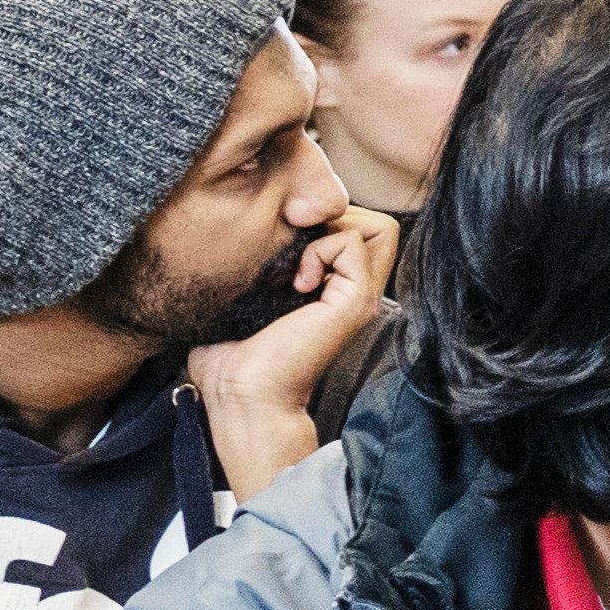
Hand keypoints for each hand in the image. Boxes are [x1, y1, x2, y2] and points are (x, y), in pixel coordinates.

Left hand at [193, 223, 391, 483]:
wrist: (241, 392)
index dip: (323, 219)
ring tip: (299, 264)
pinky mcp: (355, 302)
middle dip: (334, 218)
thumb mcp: (245, 291)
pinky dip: (320, 249)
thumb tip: (250, 226)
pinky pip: (352, 242)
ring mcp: (360, 295)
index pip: (357, 225)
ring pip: (378, 226)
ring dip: (331, 230)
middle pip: (377, 224)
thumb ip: (260, 259)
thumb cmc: (231, 350)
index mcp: (333, 285)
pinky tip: (297, 282)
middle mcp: (354, 288)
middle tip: (298, 247)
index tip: (285, 247)